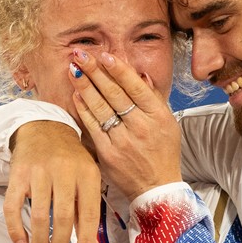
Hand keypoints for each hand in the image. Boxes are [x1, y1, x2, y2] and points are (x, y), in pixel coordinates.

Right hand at [5, 121, 101, 242]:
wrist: (45, 127)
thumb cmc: (71, 160)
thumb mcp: (87, 180)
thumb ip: (88, 215)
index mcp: (87, 174)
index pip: (88, 213)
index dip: (86, 239)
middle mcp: (64, 171)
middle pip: (62, 216)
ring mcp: (39, 172)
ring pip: (38, 214)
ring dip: (39, 242)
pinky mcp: (18, 173)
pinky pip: (13, 206)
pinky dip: (16, 228)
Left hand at [69, 49, 182, 201]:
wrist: (157, 188)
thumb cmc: (163, 152)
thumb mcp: (167, 123)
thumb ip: (154, 97)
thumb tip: (140, 74)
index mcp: (158, 116)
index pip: (136, 87)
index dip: (118, 70)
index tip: (104, 55)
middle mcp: (142, 127)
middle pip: (115, 93)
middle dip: (95, 71)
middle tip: (81, 54)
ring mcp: (124, 140)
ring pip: (101, 107)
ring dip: (85, 86)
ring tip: (73, 69)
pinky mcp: (108, 153)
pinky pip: (93, 126)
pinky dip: (84, 109)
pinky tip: (76, 95)